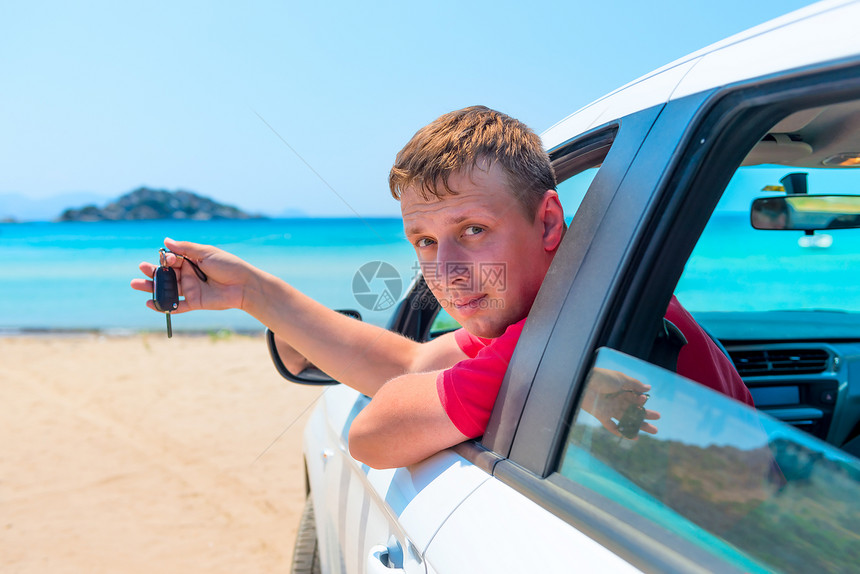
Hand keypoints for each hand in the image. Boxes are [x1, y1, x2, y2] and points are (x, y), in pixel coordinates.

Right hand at [130, 238, 256, 313]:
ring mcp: (190, 289)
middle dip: (152, 272)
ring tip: (136, 284)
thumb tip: (166, 241)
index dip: (166, 259)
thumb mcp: (206, 253)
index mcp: (191, 261)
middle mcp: (188, 275)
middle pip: (166, 274)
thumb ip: (186, 249)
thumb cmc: (228, 265)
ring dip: (152, 288)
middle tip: (141, 269)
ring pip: (167, 289)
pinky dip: (163, 306)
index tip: (167, 259)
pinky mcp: (194, 302)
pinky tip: (150, 303)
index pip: (172, 260)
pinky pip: (176, 306)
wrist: (244, 285)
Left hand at [579, 367, 659, 438]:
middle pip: (634, 410)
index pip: (635, 398)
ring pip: (627, 419)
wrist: (584, 383)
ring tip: (654, 430)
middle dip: (646, 415)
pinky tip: (634, 437)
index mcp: (621, 390)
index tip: (644, 399)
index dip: (641, 400)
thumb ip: (635, 384)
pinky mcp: (602, 416)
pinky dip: (622, 432)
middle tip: (657, 419)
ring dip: (640, 425)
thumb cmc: (602, 378)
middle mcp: (616, 400)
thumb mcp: (620, 378)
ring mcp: (609, 409)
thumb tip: (649, 388)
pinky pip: (612, 426)